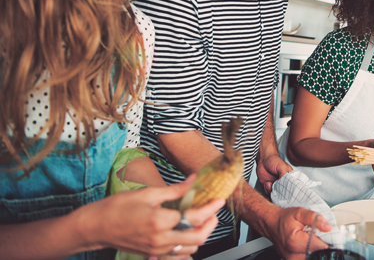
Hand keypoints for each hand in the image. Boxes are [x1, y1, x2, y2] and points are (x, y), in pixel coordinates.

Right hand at [79, 174, 224, 256]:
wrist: (96, 227)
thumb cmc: (117, 208)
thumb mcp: (148, 194)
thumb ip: (174, 190)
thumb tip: (193, 180)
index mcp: (161, 221)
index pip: (195, 216)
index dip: (210, 207)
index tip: (219, 199)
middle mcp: (161, 239)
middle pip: (198, 237)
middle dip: (210, 224)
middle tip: (213, 212)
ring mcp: (158, 250)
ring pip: (190, 248)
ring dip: (200, 234)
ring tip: (201, 220)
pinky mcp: (153, 254)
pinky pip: (178, 255)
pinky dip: (187, 246)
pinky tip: (187, 234)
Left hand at [256, 153, 291, 194]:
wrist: (263, 160)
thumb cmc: (274, 161)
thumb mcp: (282, 167)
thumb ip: (285, 175)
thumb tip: (286, 185)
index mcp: (290, 180)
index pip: (293, 189)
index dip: (291, 193)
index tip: (286, 192)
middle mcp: (284, 185)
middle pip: (285, 195)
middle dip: (280, 194)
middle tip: (275, 188)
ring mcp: (277, 188)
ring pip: (277, 197)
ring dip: (272, 192)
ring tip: (269, 183)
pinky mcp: (269, 189)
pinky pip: (269, 195)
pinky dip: (267, 191)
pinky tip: (267, 183)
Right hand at [266, 208, 330, 259]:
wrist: (272, 224)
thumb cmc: (285, 219)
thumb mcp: (300, 213)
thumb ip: (315, 219)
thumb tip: (327, 228)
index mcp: (295, 242)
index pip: (320, 246)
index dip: (326, 239)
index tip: (324, 233)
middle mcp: (293, 254)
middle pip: (318, 253)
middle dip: (320, 244)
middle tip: (315, 234)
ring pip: (314, 257)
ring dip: (315, 249)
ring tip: (309, 238)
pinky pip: (308, 258)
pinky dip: (310, 252)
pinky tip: (306, 244)